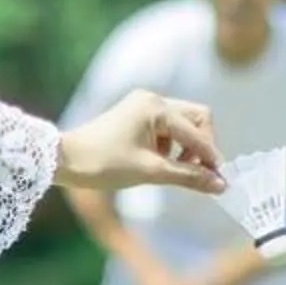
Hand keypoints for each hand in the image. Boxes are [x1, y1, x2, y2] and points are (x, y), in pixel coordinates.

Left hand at [56, 90, 224, 195]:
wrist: (65, 160)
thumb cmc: (104, 164)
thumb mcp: (151, 172)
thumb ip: (189, 177)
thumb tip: (220, 185)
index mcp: (156, 107)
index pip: (197, 132)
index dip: (210, 158)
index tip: (219, 181)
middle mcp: (152, 99)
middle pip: (198, 118)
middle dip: (201, 146)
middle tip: (196, 172)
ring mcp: (144, 104)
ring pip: (184, 123)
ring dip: (186, 147)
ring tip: (171, 169)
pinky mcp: (137, 113)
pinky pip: (167, 126)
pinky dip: (171, 145)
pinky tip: (157, 162)